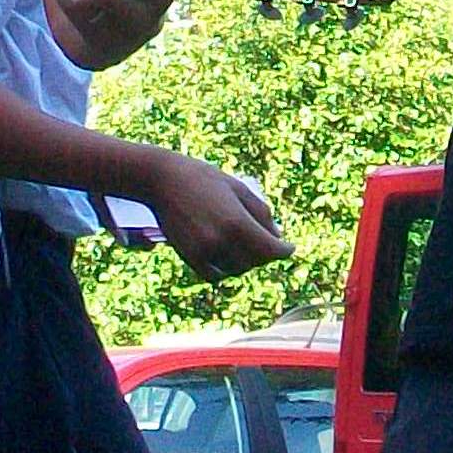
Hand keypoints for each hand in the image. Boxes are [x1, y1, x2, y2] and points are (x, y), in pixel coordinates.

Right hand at [147, 153, 291, 279]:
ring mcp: (204, 252)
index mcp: (237, 222)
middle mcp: (222, 241)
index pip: (271, 249)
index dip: (285, 250)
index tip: (290, 248)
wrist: (161, 180)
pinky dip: (224, 268)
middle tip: (265, 240)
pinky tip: (226, 253)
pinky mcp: (190, 257)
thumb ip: (261, 213)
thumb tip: (277, 237)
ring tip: (243, 243)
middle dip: (264, 253)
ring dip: (245, 260)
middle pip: (256, 261)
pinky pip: (215, 274)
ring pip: (237, 269)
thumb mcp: (238, 188)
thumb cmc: (203, 178)